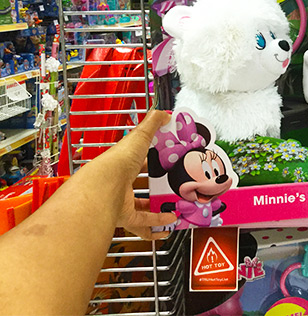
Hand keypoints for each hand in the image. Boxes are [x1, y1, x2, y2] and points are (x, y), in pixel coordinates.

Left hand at [102, 110, 177, 239]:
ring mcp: (122, 201)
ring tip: (175, 204)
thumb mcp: (139, 136)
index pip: (138, 160)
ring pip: (141, 206)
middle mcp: (121, 183)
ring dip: (158, 207)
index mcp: (124, 163)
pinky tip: (170, 219)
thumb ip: (152, 123)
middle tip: (174, 185)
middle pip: (140, 185)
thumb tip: (163, 113)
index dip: (151, 160)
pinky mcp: (126, 217)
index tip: (167, 161)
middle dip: (155, 186)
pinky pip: (143, 221)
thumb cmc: (118, 161)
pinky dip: (158, 222)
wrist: (104, 187)